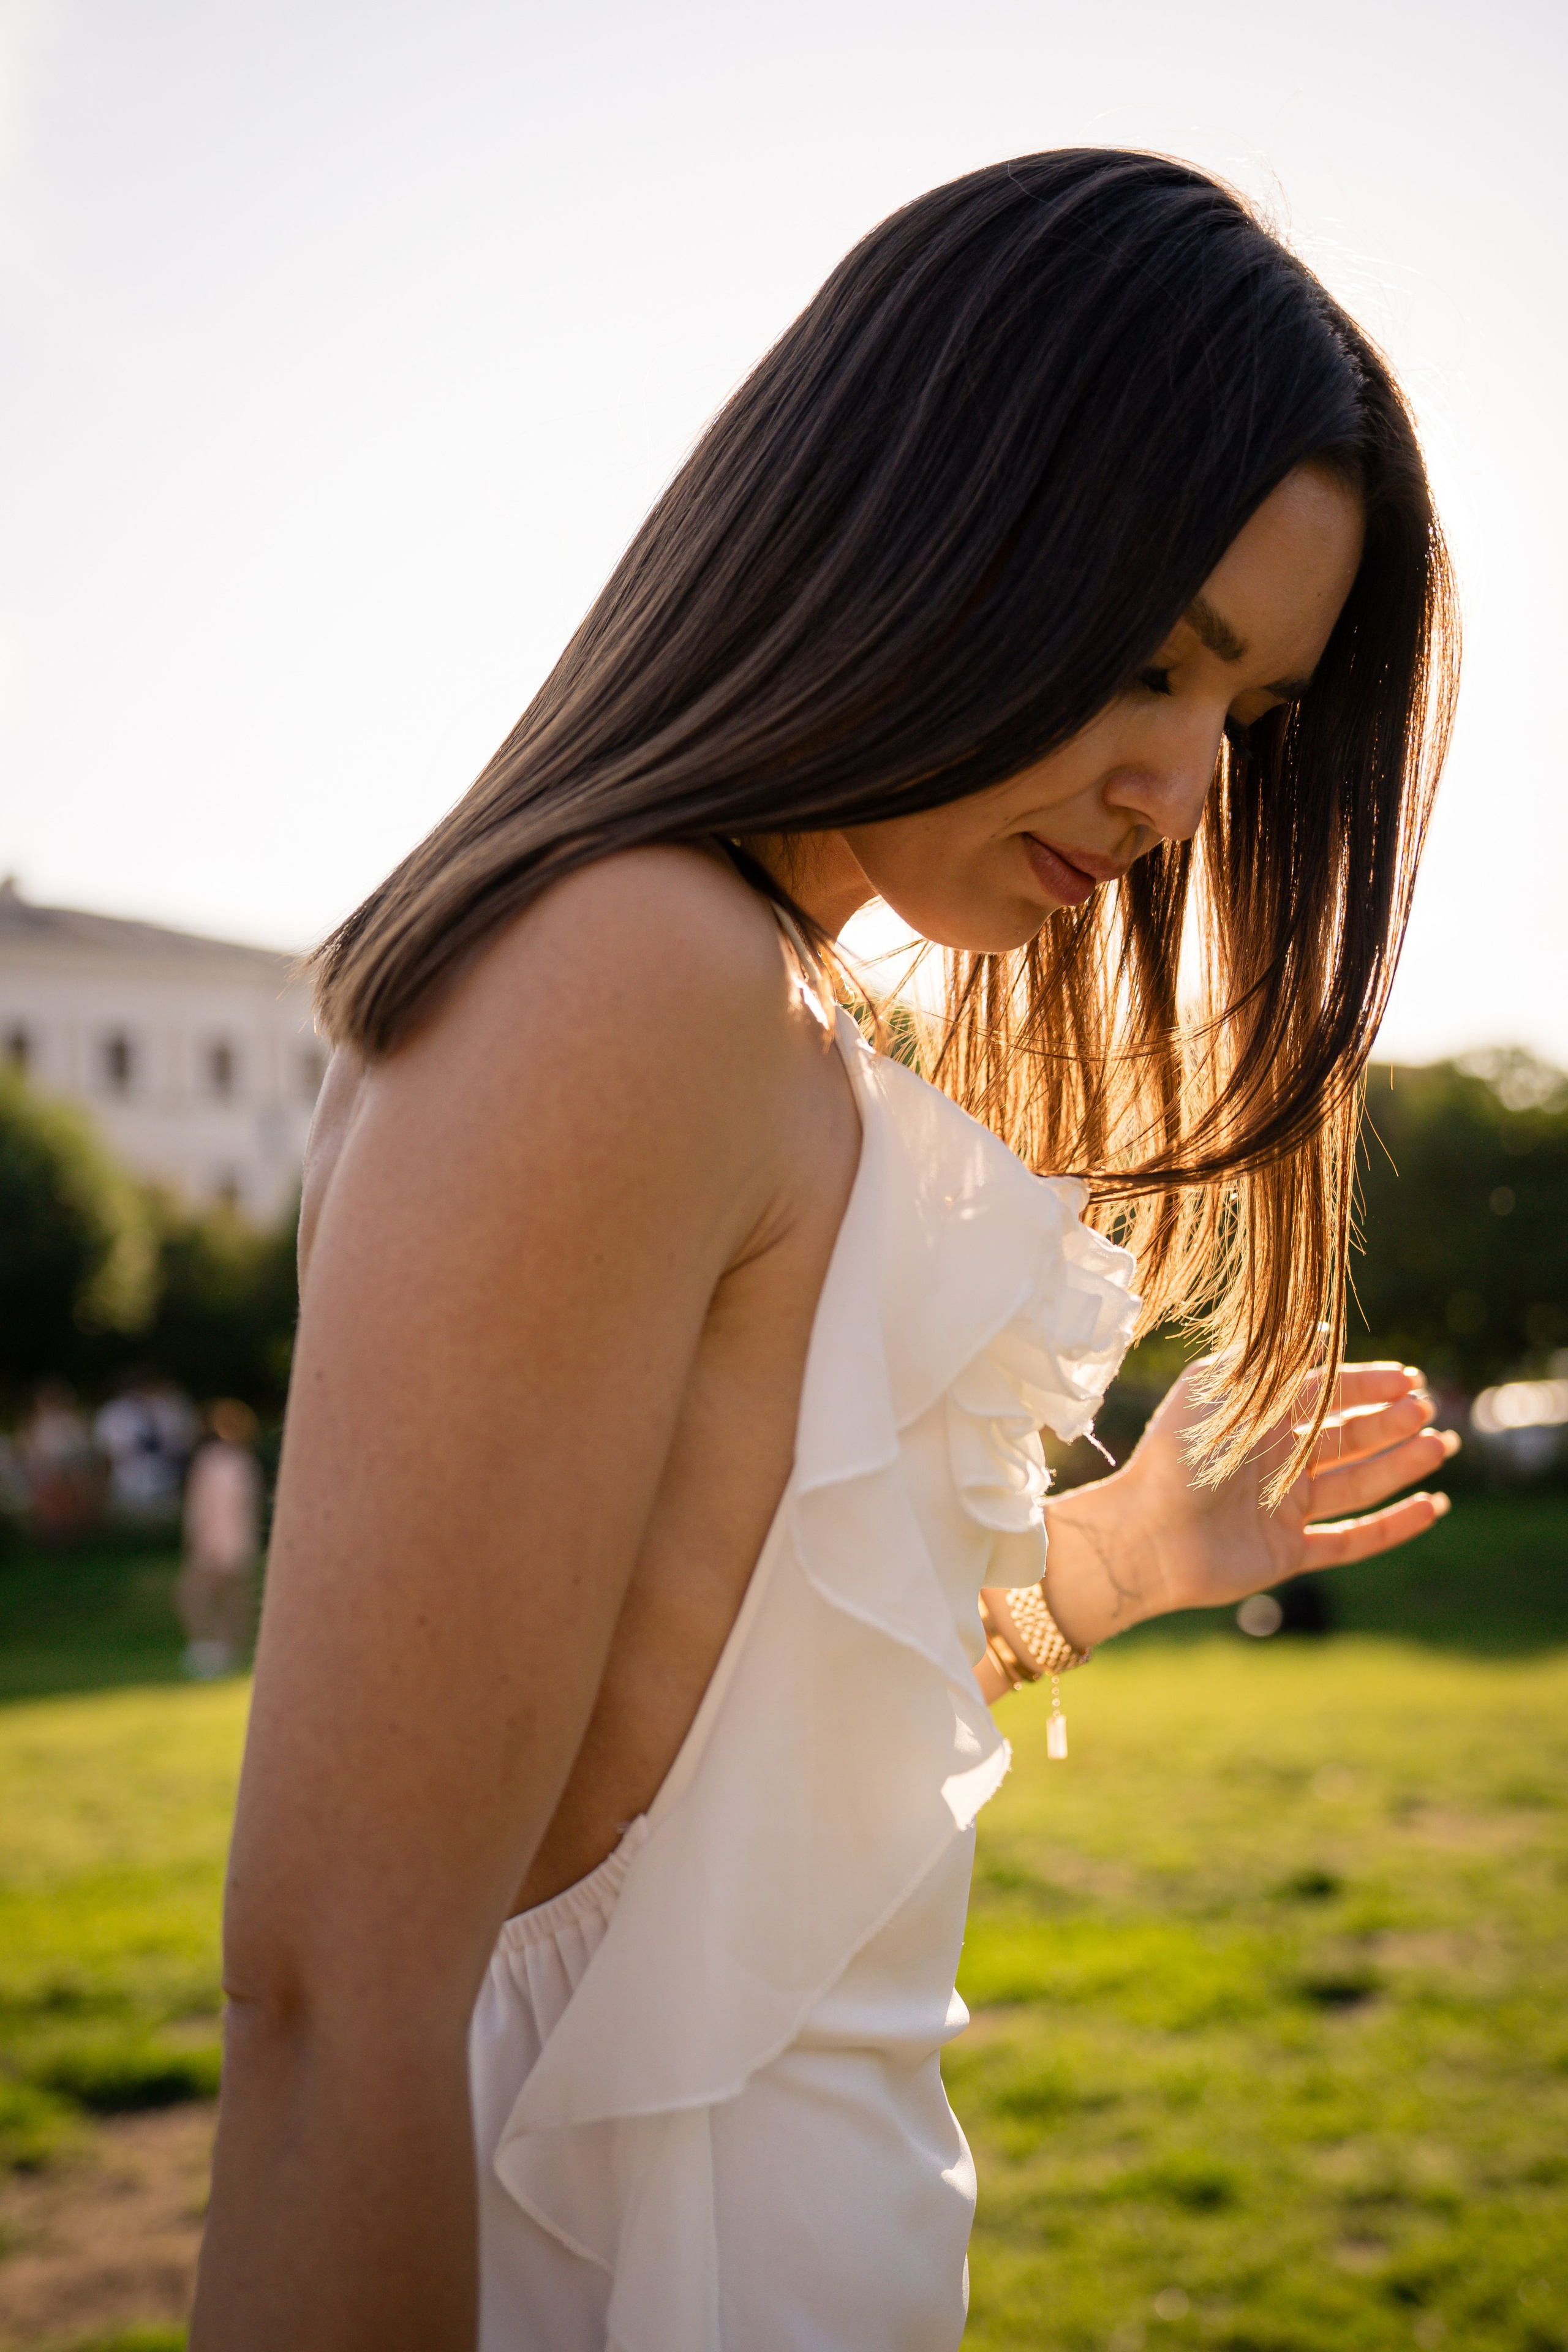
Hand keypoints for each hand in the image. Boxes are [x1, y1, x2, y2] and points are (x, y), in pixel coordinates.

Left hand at [1039, 1362, 1458, 1648]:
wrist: (1144, 1531)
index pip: (1325, 1396)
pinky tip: (1430, 1507)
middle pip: (1348, 1439)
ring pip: (1358, 1484)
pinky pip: (1351, 1540)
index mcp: (1258, 1421)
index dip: (1367, 1385)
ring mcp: (1284, 1509)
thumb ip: (1267, 1360)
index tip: (1408, 1377)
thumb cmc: (1174, 1454)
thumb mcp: (1214, 1387)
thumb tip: (1321, 1332)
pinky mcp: (1288, 1553)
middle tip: (1427, 1409)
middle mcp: (1275, 1462)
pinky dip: (1392, 1526)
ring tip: (1439, 1446)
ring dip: (1400, 1465)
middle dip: (1390, 1422)